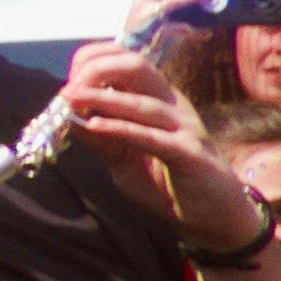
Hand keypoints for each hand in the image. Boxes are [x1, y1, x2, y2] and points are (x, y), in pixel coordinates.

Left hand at [57, 43, 278, 257]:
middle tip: (68, 89)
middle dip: (98, 70)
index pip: (127, 61)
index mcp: (157, 100)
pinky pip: (153, 136)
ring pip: (143, 102)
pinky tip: (95, 126)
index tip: (68, 81)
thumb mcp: (124, 159)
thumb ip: (101, 139)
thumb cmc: (168, 183)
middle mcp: (173, 106)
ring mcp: (184, 128)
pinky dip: (122, 129)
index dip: (95, 62)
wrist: (212, 218)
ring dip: (103, 99)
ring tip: (71, 99)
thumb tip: (68, 118)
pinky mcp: (190, 153)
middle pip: (138, 67)